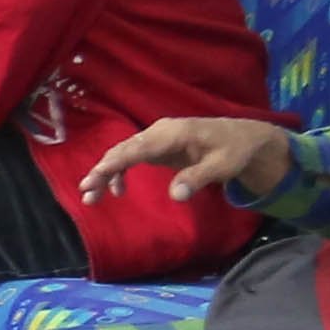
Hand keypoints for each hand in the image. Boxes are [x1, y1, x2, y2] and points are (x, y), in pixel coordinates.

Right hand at [81, 113, 293, 208]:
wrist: (243, 137)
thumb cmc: (234, 150)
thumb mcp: (222, 166)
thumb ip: (197, 178)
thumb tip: (176, 195)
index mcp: (174, 133)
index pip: (137, 148)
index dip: (115, 163)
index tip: (95, 177)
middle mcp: (160, 132)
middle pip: (123, 149)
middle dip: (101, 171)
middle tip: (86, 193)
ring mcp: (157, 138)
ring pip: (123, 153)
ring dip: (105, 173)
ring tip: (92, 197)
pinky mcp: (158, 146)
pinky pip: (132, 156)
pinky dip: (120, 171)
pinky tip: (117, 190)